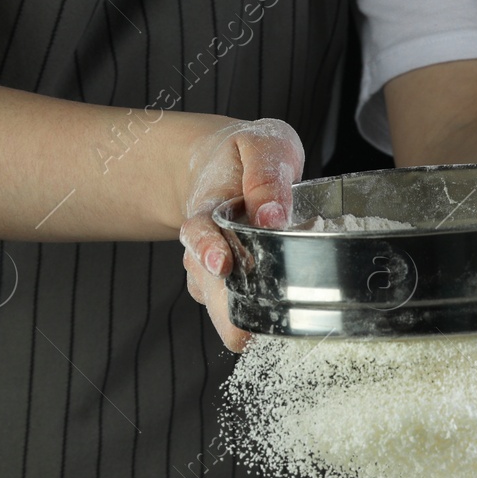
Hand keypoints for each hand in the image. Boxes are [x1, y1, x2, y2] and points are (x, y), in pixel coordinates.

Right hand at [178, 118, 303, 352]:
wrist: (225, 166)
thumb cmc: (246, 156)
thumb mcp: (262, 147)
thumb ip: (266, 175)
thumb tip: (272, 215)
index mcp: (209, 208)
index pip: (199, 232)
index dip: (208, 249)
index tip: (221, 264)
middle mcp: (206, 244)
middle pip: (207, 283)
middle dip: (224, 306)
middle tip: (243, 330)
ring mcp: (214, 268)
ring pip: (220, 304)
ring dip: (241, 316)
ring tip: (266, 328)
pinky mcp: (229, 285)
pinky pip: (238, 309)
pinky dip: (257, 316)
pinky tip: (277, 320)